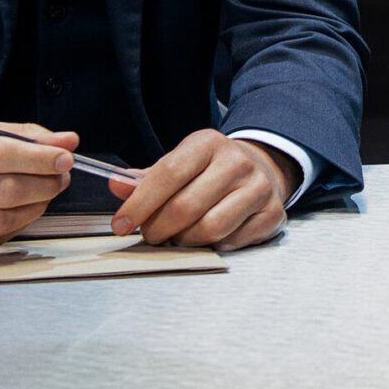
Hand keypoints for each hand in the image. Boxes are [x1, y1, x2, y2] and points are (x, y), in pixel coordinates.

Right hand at [0, 119, 74, 259]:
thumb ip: (19, 136)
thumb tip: (66, 140)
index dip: (38, 158)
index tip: (65, 158)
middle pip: (5, 191)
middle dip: (44, 184)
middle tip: (60, 177)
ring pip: (0, 220)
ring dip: (34, 208)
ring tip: (43, 195)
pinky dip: (13, 227)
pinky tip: (17, 214)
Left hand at [109, 129, 291, 250]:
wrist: (259, 168)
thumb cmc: (209, 170)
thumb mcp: (179, 163)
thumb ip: (145, 178)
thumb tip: (115, 184)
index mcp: (208, 143)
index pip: (168, 174)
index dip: (139, 203)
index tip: (121, 224)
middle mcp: (237, 162)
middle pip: (185, 207)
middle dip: (158, 229)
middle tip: (151, 235)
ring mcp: (258, 188)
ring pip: (210, 229)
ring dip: (185, 240)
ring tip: (179, 235)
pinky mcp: (272, 213)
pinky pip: (232, 242)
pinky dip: (214, 246)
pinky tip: (209, 235)